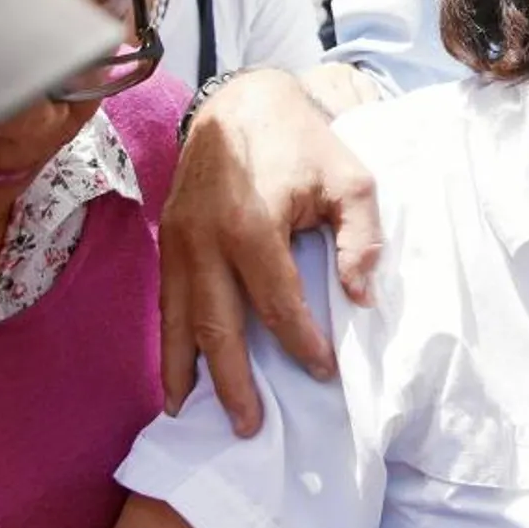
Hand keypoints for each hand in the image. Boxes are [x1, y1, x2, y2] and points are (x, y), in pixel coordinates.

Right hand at [159, 69, 381, 435]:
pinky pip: (168, 300)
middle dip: (233, 381)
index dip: (301, 342)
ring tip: (192, 415)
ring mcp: (179, 241)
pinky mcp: (169, 239)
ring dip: (187, 371)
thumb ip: (361, 237)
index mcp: (251, 225)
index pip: (278, 303)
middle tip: (250, 426)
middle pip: (217, 326)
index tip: (323, 371)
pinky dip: (170, 340)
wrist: (242, 101)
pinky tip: (175, 373)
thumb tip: (360, 298)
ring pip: (179, 320)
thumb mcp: (350, 179)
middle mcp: (204, 240)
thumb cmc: (303, 141)